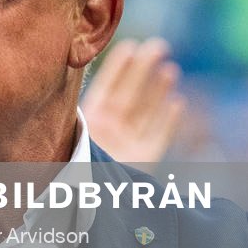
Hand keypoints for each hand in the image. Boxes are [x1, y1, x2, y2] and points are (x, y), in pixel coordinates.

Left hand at [82, 37, 185, 163]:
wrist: (82, 202)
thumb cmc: (70, 164)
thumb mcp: (71, 128)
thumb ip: (79, 101)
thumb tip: (77, 59)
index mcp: (89, 120)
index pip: (106, 87)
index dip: (118, 67)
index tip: (129, 46)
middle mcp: (109, 130)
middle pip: (130, 94)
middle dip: (144, 70)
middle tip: (158, 45)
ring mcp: (127, 145)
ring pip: (146, 112)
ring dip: (158, 91)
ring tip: (170, 69)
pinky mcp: (142, 161)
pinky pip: (158, 137)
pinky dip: (168, 121)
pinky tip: (177, 104)